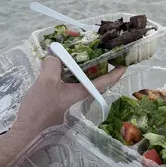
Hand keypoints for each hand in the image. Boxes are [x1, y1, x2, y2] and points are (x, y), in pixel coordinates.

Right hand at [0, 56, 125, 165]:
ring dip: (84, 65)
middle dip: (101, 64)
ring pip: (82, 77)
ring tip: (83, 52)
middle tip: (103, 50)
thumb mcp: (47, 81)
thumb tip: (55, 55)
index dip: (117, 72)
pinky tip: (62, 62)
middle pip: (95, 77)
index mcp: (82, 90)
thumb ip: (53, 64)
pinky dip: (70, 69)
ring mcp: (70, 94)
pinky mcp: (60, 95)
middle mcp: (79, 92)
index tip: (125, 64)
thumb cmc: (41, 107)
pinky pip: (70, 78)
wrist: (27, 126)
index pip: (105, 81)